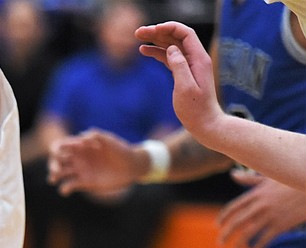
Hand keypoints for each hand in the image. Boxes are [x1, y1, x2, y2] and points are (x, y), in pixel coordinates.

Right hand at [48, 129, 142, 196]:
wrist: (131, 167)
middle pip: (56, 160)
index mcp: (80, 146)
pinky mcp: (84, 183)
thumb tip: (82, 137)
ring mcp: (80, 171)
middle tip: (56, 170)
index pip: (61, 145)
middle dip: (53, 164)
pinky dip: (64, 189)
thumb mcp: (110, 140)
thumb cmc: (121, 150)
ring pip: (59, 173)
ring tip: (54, 179)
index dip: (60, 147)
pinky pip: (69, 186)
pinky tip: (66, 190)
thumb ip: (96, 136)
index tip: (75, 149)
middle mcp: (77, 158)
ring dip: (53, 176)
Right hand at [136, 22, 224, 142]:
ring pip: (171, 46)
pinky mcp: (183, 73)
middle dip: (158, 32)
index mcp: (198, 59)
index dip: (169, 27)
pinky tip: (144, 51)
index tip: (152, 29)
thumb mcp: (185, 88)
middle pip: (176, 37)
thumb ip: (179, 65)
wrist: (205, 124)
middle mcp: (195, 59)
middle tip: (138, 32)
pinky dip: (157, 52)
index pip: (185, 34)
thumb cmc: (195, 109)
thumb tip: (171, 48)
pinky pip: (169, 58)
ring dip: (155, 40)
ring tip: (138, 38)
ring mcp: (189, 65)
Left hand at [218, 170, 305, 247]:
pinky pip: (264, 240)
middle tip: (220, 243)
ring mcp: (270, 216)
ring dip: (238, 245)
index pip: (233, 208)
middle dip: (225, 235)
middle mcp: (260, 205)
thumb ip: (250, 178)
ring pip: (248, 234)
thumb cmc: (291, 181)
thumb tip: (232, 173)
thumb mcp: (270, 177)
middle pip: (236, 223)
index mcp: (256, 194)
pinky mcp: (281, 225)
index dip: (223, 218)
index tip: (218, 225)